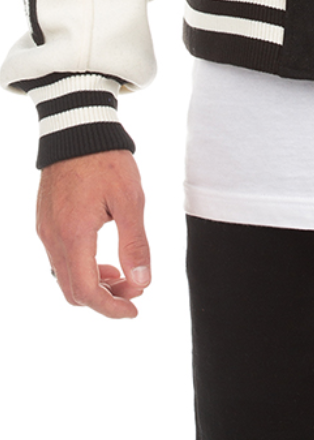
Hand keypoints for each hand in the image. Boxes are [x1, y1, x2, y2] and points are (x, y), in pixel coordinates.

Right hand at [36, 150, 150, 318]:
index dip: (111, 308)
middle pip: (73, 290)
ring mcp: (45, 230)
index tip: (134, 309)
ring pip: (64, 276)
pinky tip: (103, 256)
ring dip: (93, 283)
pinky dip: (81, 267)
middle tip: (135, 288)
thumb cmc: (106, 161)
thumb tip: (142, 281)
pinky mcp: (45, 221)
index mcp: (74, 235)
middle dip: (105, 298)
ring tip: (122, 273)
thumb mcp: (130, 200)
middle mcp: (53, 238)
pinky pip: (59, 258)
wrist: (77, 129)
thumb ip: (135, 243)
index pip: (87, 291)